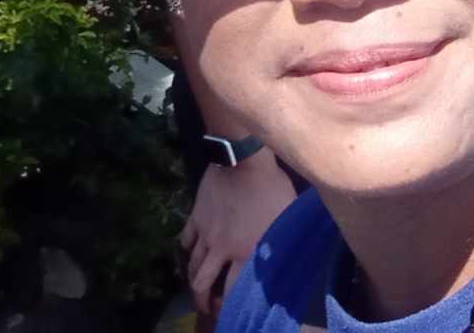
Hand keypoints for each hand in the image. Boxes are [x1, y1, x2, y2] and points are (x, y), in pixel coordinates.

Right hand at [179, 150, 296, 316]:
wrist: (243, 160)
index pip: (232, 291)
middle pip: (202, 284)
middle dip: (202, 301)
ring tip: (197, 285)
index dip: (228, 307)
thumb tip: (287, 255)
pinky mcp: (195, 217)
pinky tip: (192, 251)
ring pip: (191, 265)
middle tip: (207, 307)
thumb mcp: (285, 217)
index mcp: (245, 252)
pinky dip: (187, 249)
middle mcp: (221, 249)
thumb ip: (280, 240)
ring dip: (193, 278)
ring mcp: (205, 233)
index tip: (229, 312)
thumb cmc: (271, 187)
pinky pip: (185, 240)